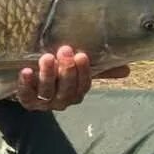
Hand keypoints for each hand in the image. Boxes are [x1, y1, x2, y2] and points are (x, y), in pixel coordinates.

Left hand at [15, 46, 129, 110]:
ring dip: (48, 74)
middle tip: (64, 51)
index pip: (83, 85)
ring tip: (46, 57)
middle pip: (67, 90)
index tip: (82, 55)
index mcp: (76, 93)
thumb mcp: (77, 70)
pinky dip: (25, 84)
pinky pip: (26, 96)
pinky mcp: (26, 101)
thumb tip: (127, 69)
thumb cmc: (57, 75)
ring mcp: (43, 103)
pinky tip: (25, 71)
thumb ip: (100, 69)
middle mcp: (62, 101)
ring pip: (47, 92)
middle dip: (67, 71)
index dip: (83, 72)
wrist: (28, 85)